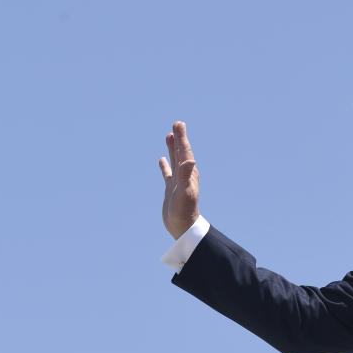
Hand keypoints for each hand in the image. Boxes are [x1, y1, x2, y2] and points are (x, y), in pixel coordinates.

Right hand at [159, 121, 199, 238]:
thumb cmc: (185, 211)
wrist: (183, 227)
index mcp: (188, 173)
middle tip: (177, 124)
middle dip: (179, 138)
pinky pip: (167, 174)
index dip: (182, 138)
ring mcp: (177, 182)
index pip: (185, 151)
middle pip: (181, 152)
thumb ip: (186, 175)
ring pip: (174, 160)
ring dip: (172, 148)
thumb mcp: (185, 192)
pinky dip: (165, 166)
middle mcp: (184, 175)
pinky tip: (162, 160)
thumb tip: (190, 159)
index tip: (179, 124)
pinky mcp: (171, 189)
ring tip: (169, 136)